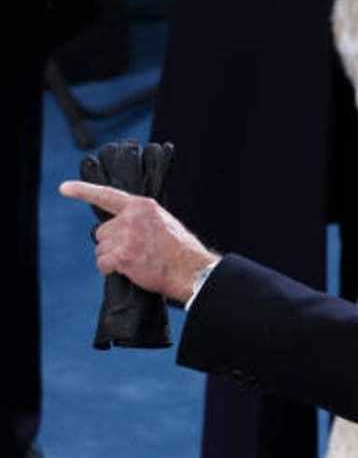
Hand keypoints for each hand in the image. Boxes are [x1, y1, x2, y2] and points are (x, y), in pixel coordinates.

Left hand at [59, 181, 218, 303]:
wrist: (192, 270)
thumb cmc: (181, 251)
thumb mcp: (163, 222)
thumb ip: (141, 219)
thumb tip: (121, 229)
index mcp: (143, 206)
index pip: (107, 196)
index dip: (83, 191)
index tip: (64, 188)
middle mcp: (132, 218)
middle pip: (102, 231)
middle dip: (113, 243)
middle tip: (136, 252)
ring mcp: (126, 236)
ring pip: (101, 249)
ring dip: (114, 258)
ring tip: (137, 261)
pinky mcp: (122, 256)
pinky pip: (103, 264)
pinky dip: (111, 269)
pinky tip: (130, 270)